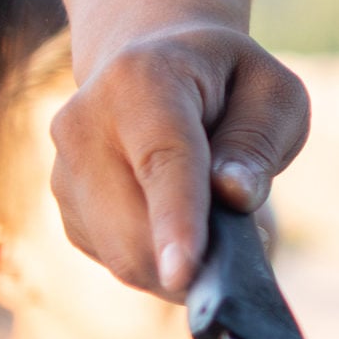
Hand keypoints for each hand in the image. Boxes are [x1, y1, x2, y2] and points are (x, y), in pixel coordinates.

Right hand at [49, 21, 309, 298]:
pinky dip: (162, 261)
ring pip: (122, 253)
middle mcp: (85, 123)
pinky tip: (187, 225)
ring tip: (226, 229)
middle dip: (194, 258)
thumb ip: (258, 141)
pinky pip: (118, 259)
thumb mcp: (273, 92)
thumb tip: (235, 196)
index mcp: (142, 79)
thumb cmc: (230, 83)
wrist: (158, 65)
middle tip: (255, 246)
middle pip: (133, 223)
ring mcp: (66, 169)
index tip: (184, 273)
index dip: (175, 220)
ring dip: (181, 265)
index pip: (162, 160)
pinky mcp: (67, 209)